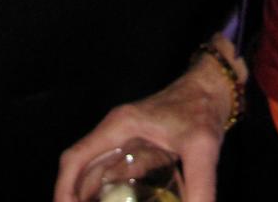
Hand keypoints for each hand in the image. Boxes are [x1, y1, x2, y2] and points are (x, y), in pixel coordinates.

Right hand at [54, 41, 243, 201]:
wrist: (214, 87)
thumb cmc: (202, 108)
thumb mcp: (201, 149)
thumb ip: (200, 188)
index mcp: (119, 127)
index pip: (76, 157)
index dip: (63, 188)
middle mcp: (116, 132)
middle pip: (80, 168)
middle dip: (74, 197)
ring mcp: (125, 138)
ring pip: (93, 170)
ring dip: (89, 195)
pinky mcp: (138, 145)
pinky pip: (112, 171)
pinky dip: (107, 191)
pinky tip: (119, 201)